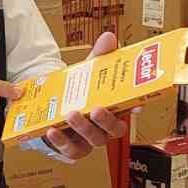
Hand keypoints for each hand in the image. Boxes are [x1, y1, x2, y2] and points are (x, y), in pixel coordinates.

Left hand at [44, 31, 127, 160]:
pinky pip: (70, 150)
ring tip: (71, 114)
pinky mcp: (73, 148)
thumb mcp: (86, 72)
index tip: (136, 105)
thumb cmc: (78, 92)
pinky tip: (52, 130)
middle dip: (106, 121)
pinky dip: (61, 141)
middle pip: (115, 130)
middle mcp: (105, 126)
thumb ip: (98, 56)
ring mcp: (90, 138)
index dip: (135, 108)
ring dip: (84, 128)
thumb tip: (108, 38)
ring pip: (94, 140)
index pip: (130, 110)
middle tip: (96, 109)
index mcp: (115, 107)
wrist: (53, 107)